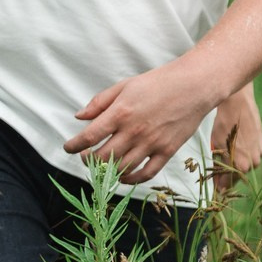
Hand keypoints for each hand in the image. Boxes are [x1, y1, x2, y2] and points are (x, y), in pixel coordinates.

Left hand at [64, 64, 217, 186]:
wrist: (193, 86)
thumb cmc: (157, 83)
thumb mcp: (123, 86)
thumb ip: (99, 102)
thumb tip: (79, 117)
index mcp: (120, 113)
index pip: (89, 136)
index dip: (74, 146)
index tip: (68, 148)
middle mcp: (134, 131)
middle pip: (103, 156)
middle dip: (89, 160)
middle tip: (86, 157)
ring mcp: (151, 143)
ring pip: (123, 167)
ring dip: (108, 171)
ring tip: (102, 168)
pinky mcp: (167, 151)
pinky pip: (147, 172)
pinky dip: (133, 179)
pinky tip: (124, 177)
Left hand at [210, 83, 261, 196]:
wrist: (238, 104)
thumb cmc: (223, 124)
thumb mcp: (216, 146)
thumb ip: (219, 167)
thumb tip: (218, 186)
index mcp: (241, 166)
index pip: (229, 183)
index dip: (220, 186)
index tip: (216, 190)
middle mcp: (253, 162)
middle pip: (238, 175)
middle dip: (227, 174)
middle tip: (217, 171)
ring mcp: (260, 153)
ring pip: (246, 164)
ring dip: (237, 163)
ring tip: (225, 154)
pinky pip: (252, 154)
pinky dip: (244, 152)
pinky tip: (236, 145)